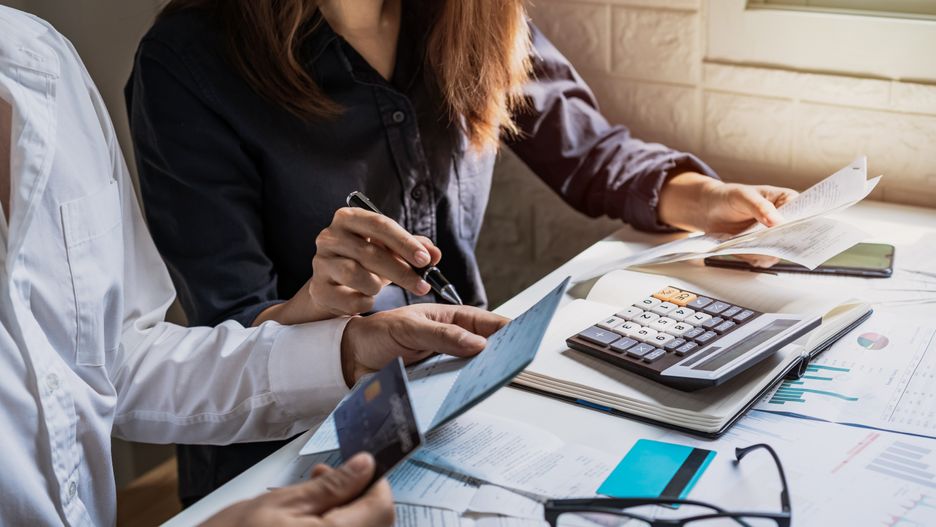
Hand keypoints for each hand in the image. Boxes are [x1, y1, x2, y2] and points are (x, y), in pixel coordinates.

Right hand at [200, 453, 392, 526]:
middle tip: (325, 477)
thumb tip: (365, 466)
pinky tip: (308, 522)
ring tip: (310, 499)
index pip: (383, 508)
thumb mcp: (280, 504)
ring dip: (344, 514)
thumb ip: (330, 486)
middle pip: (375, 523)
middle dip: (357, 497)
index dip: (375, 483)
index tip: (357, 467)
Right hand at [254, 207, 442, 324]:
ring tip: (381, 288)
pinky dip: (363, 302)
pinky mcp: (317, 288)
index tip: (425, 260)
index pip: (379, 224)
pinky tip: (366, 299)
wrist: (333, 285)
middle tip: (423, 285)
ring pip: (356, 274)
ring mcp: (320, 262)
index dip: (405, 243)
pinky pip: (348, 299)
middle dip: (401, 271)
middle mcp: (329, 236)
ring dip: (377, 285)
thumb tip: (435, 254)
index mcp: (348, 218)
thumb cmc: (365, 262)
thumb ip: (414, 248)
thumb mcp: (389, 250)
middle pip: (370, 252)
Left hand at [340, 303, 508, 385]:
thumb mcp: (409, 329)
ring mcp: (444, 364)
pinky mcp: (435, 384)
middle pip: (485, 349)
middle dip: (501, 355)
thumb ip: (442, 336)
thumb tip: (479, 345)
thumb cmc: (378, 334)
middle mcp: (451, 342)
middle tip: (515, 364)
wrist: (350, 359)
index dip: (507, 328)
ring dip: (482, 376)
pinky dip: (462, 392)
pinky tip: (467, 397)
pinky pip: (454, 388)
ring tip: (494, 382)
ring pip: (472, 371)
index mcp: (450, 319)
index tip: (525, 335)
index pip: (486, 322)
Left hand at [658, 173, 797, 266]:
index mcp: (788, 201)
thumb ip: (760, 207)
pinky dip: (752, 257)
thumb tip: (777, 222)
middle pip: (795, 238)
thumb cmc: (729, 196)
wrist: (710, 210)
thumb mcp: (743, 196)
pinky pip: (763, 260)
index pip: (806, 214)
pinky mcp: (761, 250)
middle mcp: (785, 222)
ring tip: (747, 243)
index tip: (798, 231)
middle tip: (768, 242)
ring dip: (764, 252)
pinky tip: (741, 248)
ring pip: (780, 252)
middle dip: (784, 243)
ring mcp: (773, 238)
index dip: (807, 224)